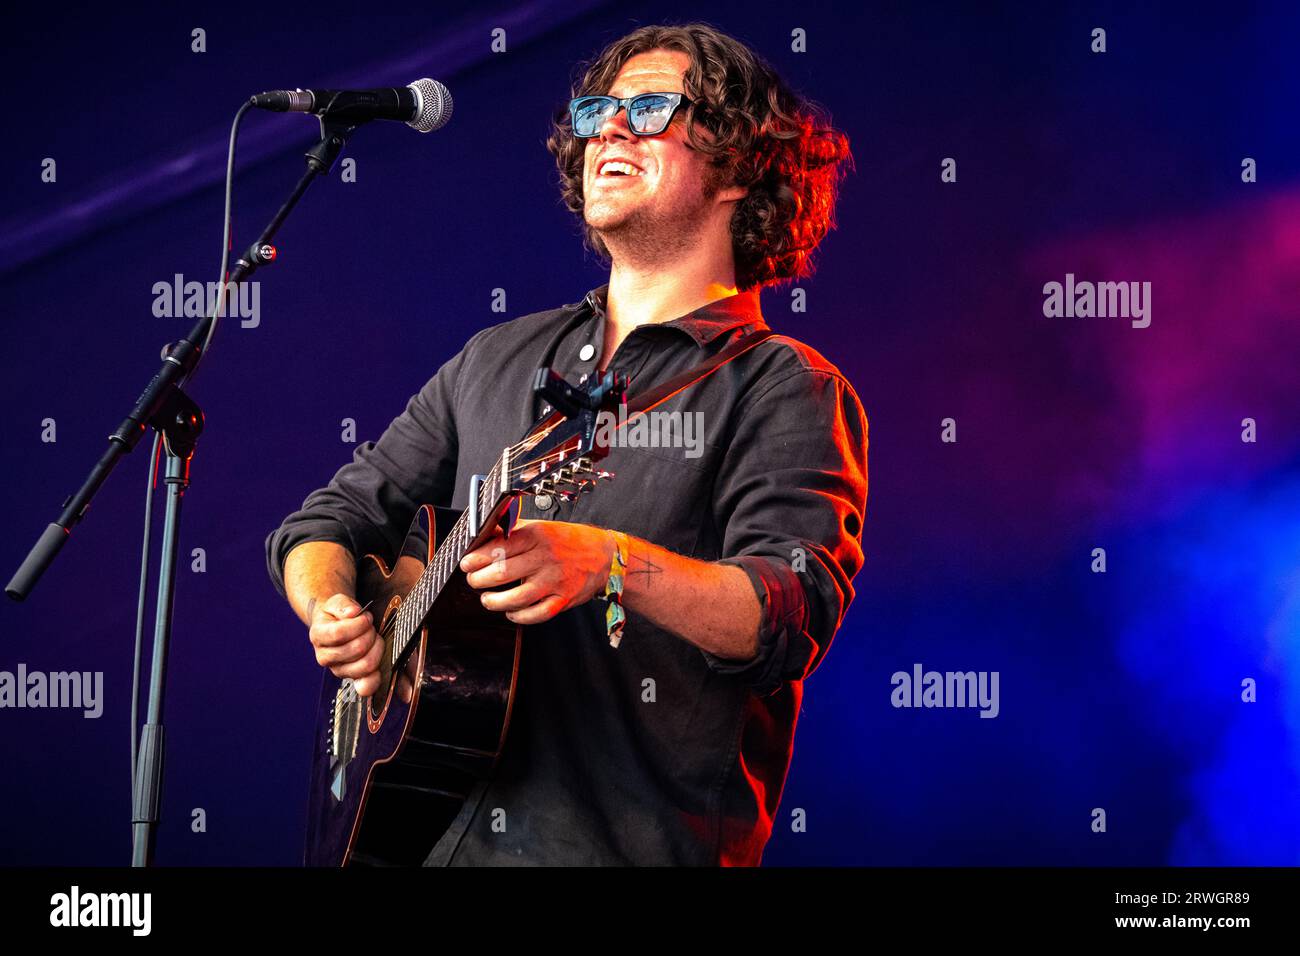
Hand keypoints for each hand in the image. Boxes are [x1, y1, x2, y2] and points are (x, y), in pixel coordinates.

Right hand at [307, 594, 382, 696]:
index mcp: (318, 636)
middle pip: (356, 649)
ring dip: (376, 649)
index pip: (339, 634)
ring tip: (374, 639)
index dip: (359, 624)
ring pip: (365, 665)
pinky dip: (375, 677)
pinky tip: (378, 665)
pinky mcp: (352, 678)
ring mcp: (338, 670)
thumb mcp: (337, 602)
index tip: (366, 618)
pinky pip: (365, 686)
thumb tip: (353, 613)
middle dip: (370, 634)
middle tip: (371, 627)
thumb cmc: (337, 614)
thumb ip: (343, 605)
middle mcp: (325, 656)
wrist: (335, 626)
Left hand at [460, 518, 614, 624]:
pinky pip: (536, 614)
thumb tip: (483, 536)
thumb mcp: (541, 527)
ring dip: (495, 601)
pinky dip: (518, 616)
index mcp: (538, 535)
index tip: (467, 564)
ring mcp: (556, 580)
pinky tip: (511, 612)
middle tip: (473, 581)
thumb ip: (514, 531)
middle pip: (503, 573)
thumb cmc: (568, 541)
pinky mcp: (564, 599)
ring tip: (488, 599)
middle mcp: (546, 557)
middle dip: (480, 580)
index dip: (477, 558)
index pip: (500, 547)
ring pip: (517, 598)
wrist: (604, 556)